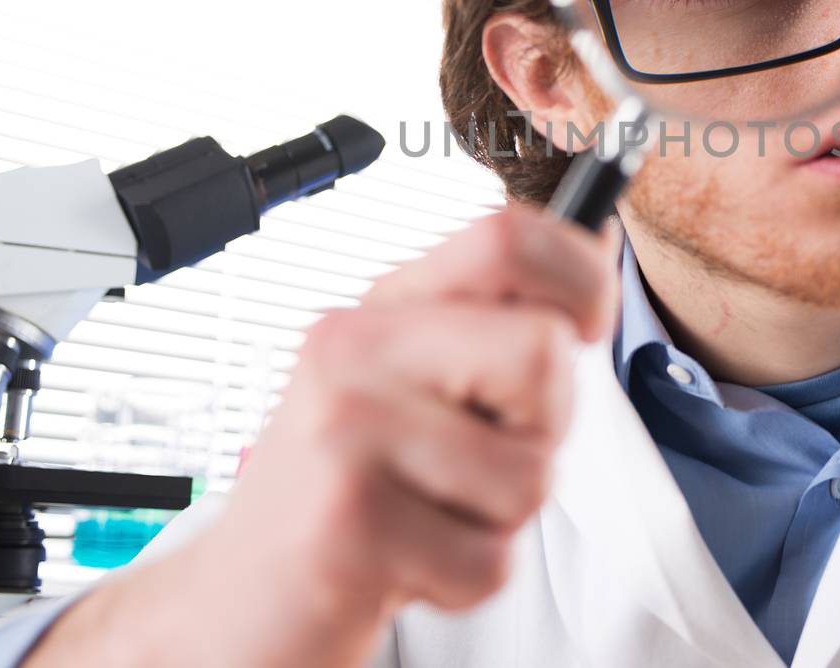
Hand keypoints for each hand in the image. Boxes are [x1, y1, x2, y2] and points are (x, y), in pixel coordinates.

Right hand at [22, 203, 619, 667]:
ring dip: (500, 521)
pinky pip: (490, 561)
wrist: (237, 603)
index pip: (506, 236)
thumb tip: (602, 239)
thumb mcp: (414, 385)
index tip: (587, 329)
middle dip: (544, 431)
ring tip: (427, 517)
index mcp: (385, 309)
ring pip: (530, 474)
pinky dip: (466, 582)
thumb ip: (495, 323)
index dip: (581, 276)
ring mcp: (345, 433)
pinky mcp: (347, 524)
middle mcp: (356, 352)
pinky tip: (404, 566)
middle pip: (542, 355)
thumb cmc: (350, 492)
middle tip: (477, 463)